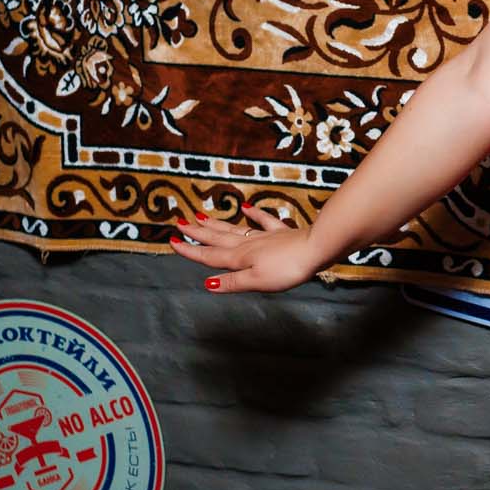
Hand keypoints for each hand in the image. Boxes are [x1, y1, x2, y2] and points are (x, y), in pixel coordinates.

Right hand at [168, 204, 327, 293]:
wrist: (317, 248)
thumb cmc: (288, 268)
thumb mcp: (256, 281)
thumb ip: (232, 282)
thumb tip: (207, 283)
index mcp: (240, 258)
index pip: (210, 256)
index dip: (190, 251)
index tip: (171, 241)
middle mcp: (248, 245)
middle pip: (218, 239)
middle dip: (198, 233)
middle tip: (180, 222)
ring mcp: (265, 237)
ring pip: (235, 229)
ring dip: (217, 224)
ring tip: (201, 216)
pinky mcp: (282, 233)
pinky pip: (264, 220)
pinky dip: (253, 213)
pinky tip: (245, 206)